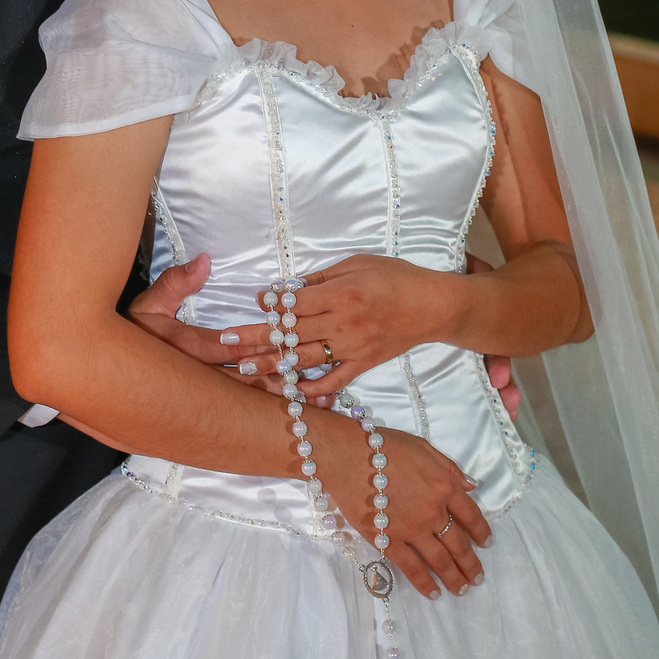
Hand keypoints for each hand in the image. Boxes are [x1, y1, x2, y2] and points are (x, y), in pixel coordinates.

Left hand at [129, 253, 522, 420]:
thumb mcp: (357, 264)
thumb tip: (288, 290)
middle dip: (255, 338)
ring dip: (273, 366)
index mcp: (340, 294)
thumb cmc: (394, 277)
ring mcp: (352, 347)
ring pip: (305, 359)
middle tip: (225, 344)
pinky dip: (311, 389)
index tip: (252, 303)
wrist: (432, 305)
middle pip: (291, 333)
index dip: (271, 304)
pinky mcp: (362, 364)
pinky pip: (332, 380)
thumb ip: (322, 279)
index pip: (296, 302)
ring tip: (246, 372)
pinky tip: (288, 394)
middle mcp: (343, 322)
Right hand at [318, 412, 490, 598]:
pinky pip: (411, 568)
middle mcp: (433, 511)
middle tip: (477, 578)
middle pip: (458, 544)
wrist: (347, 455)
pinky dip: (425, 583)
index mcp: (444, 486)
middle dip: (471, 564)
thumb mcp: (423, 447)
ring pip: (440, 561)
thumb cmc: (383, 446)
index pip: (471, 515)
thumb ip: (450, 468)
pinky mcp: (389, 541)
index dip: (481, 532)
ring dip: (454, 578)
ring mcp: (411, 529)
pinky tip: (433, 594)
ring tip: (462, 590)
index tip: (486, 544)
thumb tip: (472, 486)